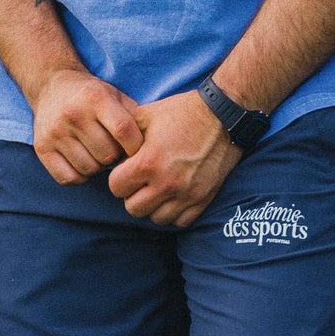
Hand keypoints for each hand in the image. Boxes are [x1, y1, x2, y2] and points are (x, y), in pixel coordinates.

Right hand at [30, 68, 143, 185]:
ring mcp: (55, 132)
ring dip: (98, 167)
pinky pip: (69, 178)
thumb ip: (134, 117)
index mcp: (95, 98)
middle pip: (107, 155)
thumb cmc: (91, 95)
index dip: (136, 147)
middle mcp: (73, 114)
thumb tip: (154, 146)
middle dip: (115, 156)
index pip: (123, 131)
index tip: (137, 151)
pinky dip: (80, 176)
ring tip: (97, 153)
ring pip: (89, 169)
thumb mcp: (114, 95)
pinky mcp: (41, 148)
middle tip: (113, 149)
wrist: (51, 85)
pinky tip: (82, 162)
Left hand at [106, 90, 241, 226]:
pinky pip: (180, 222)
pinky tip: (173, 196)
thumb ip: (124, 136)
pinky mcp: (203, 200)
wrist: (221, 118)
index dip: (117, 178)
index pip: (116, 188)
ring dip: (152, 206)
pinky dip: (174, 212)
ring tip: (156, 188)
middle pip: (133, 209)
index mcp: (148, 163)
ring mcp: (186, 195)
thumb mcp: (145, 115)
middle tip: (139, 181)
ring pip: (157, 219)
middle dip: (132, 195)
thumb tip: (112, 154)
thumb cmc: (181, 113)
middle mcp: (166, 184)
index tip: (126, 170)